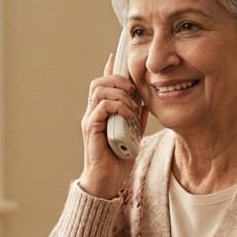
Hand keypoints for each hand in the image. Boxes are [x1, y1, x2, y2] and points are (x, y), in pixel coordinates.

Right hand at [79, 50, 146, 197]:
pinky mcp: (91, 128)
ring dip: (119, 93)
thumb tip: (145, 100)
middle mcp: (93, 112)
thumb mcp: (134, 132)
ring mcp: (90, 119)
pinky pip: (102, 107)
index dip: (109, 68)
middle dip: (118, 79)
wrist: (107, 180)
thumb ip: (137, 116)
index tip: (116, 55)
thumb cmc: (118, 159)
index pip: (102, 83)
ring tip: (132, 104)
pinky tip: (128, 114)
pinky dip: (117, 106)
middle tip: (133, 88)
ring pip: (99, 90)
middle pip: (98, 82)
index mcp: (101, 111)